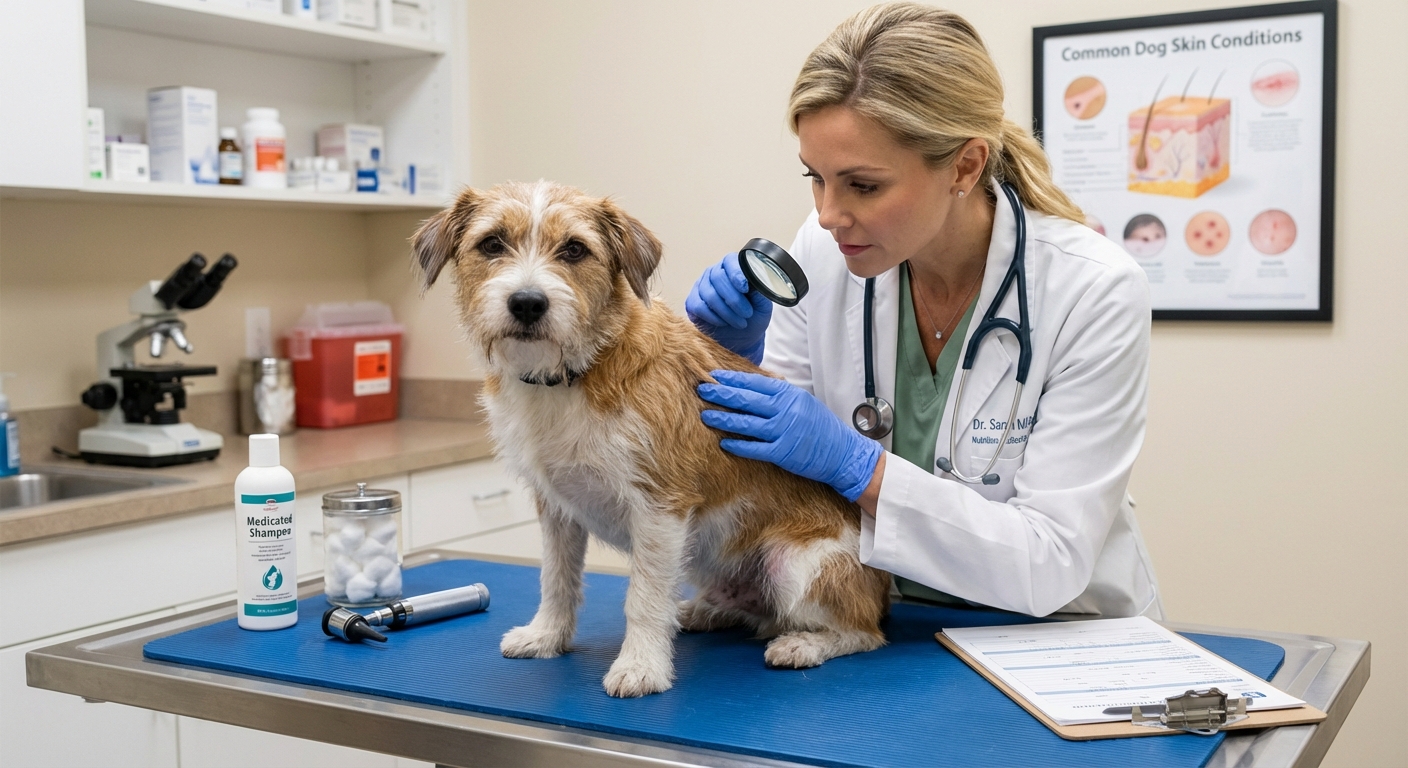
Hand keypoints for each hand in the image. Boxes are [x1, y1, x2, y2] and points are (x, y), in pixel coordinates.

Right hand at [685, 255, 771, 363]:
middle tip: (747, 314)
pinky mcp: (692, 302)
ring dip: (727, 312)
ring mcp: (701, 286)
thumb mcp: (763, 304)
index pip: (730, 261)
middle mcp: (714, 272)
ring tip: (740, 322)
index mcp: (733, 267)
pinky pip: (699, 306)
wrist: (743, 337)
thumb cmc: (754, 316)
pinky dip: (713, 317)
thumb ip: (760, 291)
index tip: (745, 288)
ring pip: (709, 294)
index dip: (736, 274)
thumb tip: (757, 281)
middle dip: (734, 299)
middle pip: (718, 278)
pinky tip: (723, 323)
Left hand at [697, 370, 881, 501]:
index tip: (714, 375)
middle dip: (721, 394)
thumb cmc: (821, 427)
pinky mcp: (783, 453)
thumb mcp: (802, 402)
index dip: (732, 379)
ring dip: (723, 418)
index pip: (755, 382)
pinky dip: (738, 446)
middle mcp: (785, 410)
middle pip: (746, 399)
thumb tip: (753, 386)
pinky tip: (723, 444)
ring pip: (745, 423)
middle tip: (702, 390)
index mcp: (789, 394)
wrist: (843, 453)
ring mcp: (783, 431)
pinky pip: (754, 448)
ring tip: (705, 415)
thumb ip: (779, 394)